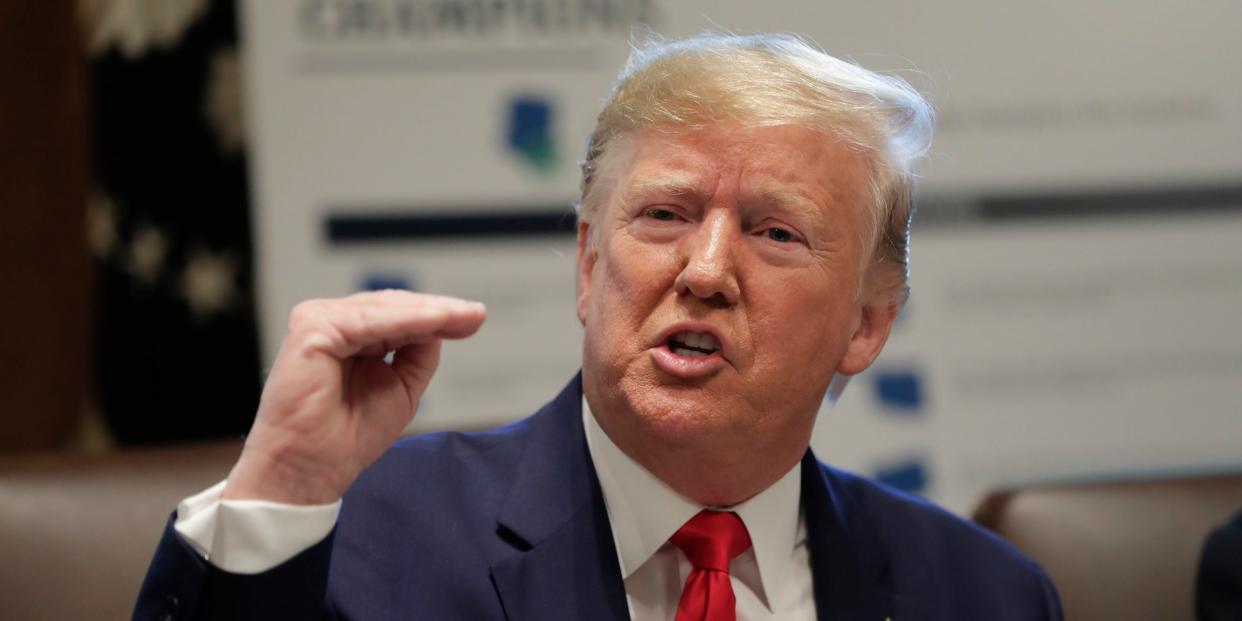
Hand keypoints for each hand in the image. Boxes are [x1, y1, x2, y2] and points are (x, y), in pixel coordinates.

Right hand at [222, 290, 485, 503]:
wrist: (312, 468)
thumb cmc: (347, 436)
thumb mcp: (401, 387)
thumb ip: (418, 353)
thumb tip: (445, 323)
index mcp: (350, 336)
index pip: (398, 314)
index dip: (437, 315)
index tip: (475, 318)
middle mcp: (332, 324)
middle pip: (393, 305)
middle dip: (439, 310)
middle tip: (476, 315)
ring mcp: (319, 322)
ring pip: (385, 309)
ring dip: (429, 312)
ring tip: (464, 317)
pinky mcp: (312, 329)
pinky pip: (370, 320)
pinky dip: (407, 320)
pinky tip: (437, 321)